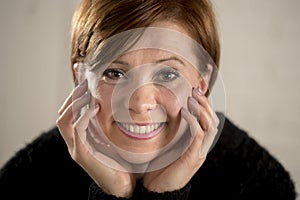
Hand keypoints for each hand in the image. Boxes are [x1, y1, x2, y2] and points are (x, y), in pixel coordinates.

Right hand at [56, 80, 134, 197]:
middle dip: (72, 96)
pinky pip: (77, 131)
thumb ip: (107, 126)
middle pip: (62, 114)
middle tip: (84, 81)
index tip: (83, 81)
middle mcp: (74, 143)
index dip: (73, 96)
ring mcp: (76, 149)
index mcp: (79, 139)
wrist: (122, 187)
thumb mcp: (111, 139)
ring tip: (87, 91)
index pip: (68, 113)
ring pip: (64, 120)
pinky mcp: (82, 155)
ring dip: (75, 103)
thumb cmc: (120, 162)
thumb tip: (113, 107)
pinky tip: (94, 107)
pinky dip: (83, 116)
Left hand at [143, 87, 218, 191]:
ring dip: (201, 110)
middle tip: (195, 90)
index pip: (209, 121)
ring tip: (191, 98)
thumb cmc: (162, 168)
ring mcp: (200, 152)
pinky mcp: (193, 157)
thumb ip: (175, 135)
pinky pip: (198, 135)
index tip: (196, 91)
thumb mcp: (170, 147)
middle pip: (213, 121)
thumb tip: (170, 118)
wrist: (158, 190)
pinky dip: (193, 121)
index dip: (206, 105)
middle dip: (205, 104)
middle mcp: (203, 147)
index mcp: (198, 144)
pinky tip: (185, 112)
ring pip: (210, 126)